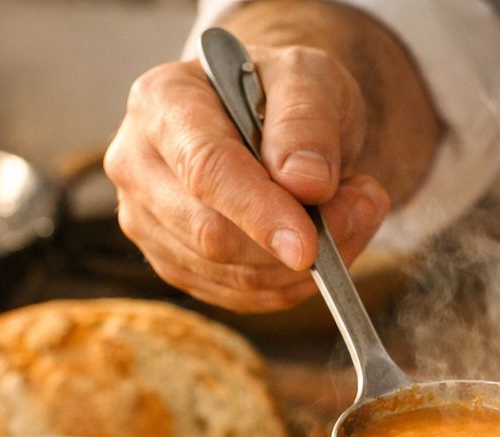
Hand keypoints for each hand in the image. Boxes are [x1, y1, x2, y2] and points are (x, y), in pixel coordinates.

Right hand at [104, 45, 390, 311]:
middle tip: (362, 207)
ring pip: (230, 275)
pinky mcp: (173, 263)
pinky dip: (292, 282)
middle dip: (296, 239)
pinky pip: (240, 296)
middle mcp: (137, 165)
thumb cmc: (281, 92)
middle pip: (211, 235)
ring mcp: (148, 221)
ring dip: (304, 264)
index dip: (259, 213)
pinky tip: (321, 244)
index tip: (309, 245)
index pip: (205, 169)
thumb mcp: (309, 77)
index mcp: (161, 102)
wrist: (270, 120)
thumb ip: (307, 121)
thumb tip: (305, 183)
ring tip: (350, 213)